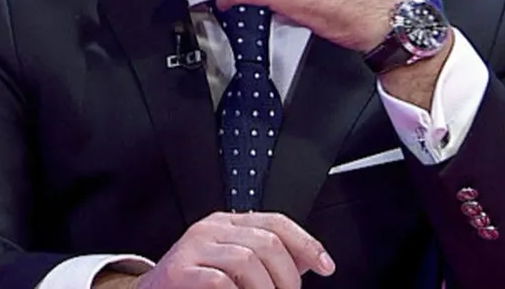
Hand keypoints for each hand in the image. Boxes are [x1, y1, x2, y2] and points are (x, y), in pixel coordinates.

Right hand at [133, 211, 333, 288]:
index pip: (276, 221)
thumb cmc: (196, 283)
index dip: (306, 243)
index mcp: (227, 223)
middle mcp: (210, 228)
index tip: (326, 266)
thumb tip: (312, 260)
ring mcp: (192, 247)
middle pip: (266, 241)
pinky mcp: (178, 271)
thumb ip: (269, 261)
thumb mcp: (234, 266)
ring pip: (247, 259)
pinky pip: (219, 281)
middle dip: (287, 276)